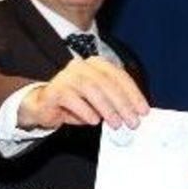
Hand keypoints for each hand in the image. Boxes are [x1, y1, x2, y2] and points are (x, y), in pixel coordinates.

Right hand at [17, 56, 148, 129]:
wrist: (44, 106)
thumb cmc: (75, 103)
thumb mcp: (99, 102)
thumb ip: (115, 103)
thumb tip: (135, 114)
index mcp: (96, 65)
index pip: (119, 76)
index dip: (133, 94)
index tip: (143, 111)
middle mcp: (82, 66)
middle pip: (107, 82)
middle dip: (123, 103)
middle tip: (132, 121)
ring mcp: (67, 76)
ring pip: (91, 88)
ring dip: (107, 108)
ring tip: (116, 124)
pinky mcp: (55, 89)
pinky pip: (72, 98)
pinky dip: (85, 110)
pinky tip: (93, 121)